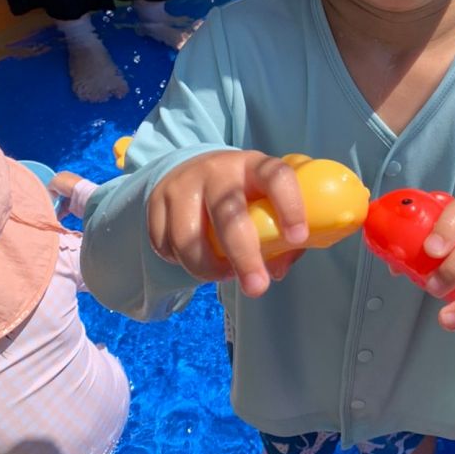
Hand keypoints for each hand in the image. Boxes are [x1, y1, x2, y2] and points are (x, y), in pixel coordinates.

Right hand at [47, 170, 83, 217]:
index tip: (45, 193)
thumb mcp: (53, 181)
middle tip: (46, 204)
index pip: (55, 181)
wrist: (81, 194)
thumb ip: (49, 186)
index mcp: (64, 175)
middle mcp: (69, 184)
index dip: (50, 187)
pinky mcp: (74, 203)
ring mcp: (72, 194)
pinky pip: (65, 209)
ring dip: (55, 207)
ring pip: (60, 201)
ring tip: (49, 211)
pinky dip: (60, 213)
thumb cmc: (66, 184)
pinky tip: (55, 216)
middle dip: (52, 199)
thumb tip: (50, 193)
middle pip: (57, 192)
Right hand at [147, 150, 308, 296]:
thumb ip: (281, 236)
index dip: (290, 206)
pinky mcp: (156, 203)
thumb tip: (275, 271)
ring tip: (224, 273)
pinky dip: (181, 263)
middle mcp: (217, 171)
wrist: (193, 169)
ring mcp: (182, 186)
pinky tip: (197, 258)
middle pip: (228, 216)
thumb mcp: (267, 199)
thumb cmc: (243, 193)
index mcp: (253, 166)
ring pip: (189, 239)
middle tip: (257, 287)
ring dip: (208, 269)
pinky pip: (165, 246)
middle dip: (244, 257)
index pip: (276, 177)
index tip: (298, 237)